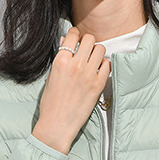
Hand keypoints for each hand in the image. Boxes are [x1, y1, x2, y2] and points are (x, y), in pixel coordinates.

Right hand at [32, 26, 110, 154]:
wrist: (57, 124)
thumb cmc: (51, 102)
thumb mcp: (51, 76)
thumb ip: (60, 58)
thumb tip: (65, 41)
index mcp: (61, 61)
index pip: (72, 35)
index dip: (75, 35)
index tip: (76, 38)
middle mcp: (75, 65)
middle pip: (89, 39)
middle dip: (87, 42)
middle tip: (85, 50)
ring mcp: (89, 75)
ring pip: (100, 49)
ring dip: (97, 52)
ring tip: (92, 60)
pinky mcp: (98, 85)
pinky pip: (107, 64)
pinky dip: (104, 65)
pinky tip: (98, 70)